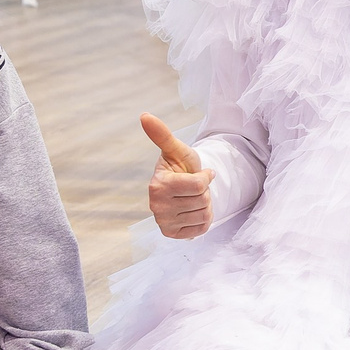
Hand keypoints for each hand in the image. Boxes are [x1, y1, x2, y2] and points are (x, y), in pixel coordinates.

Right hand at [142, 113, 214, 238]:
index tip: (198, 173)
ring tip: (192, 198)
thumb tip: (144, 115)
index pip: (199, 185)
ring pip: (204, 215)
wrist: (181, 188)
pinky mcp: (172, 234)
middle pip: (202, 200)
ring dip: (205, 206)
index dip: (204, 177)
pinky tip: (192, 211)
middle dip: (204, 192)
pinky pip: (201, 229)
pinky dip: (203, 220)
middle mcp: (156, 207)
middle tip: (193, 188)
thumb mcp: (177, 149)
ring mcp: (163, 222)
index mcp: (157, 185)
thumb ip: (162, 134)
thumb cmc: (180, 166)